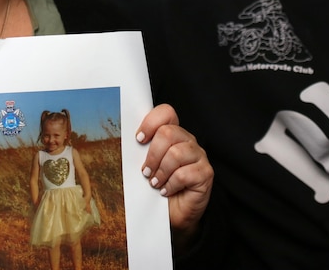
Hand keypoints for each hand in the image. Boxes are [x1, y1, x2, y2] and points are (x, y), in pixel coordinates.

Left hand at [137, 103, 212, 250]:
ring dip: (161, 171)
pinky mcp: (205, 173)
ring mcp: (199, 156)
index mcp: (173, 134)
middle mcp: (188, 141)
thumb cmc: (158, 188)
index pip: (166, 113)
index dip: (150, 123)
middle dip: (152, 155)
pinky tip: (167, 190)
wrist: (172, 215)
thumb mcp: (146, 166)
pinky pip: (184, 174)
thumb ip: (140, 151)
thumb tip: (123, 143)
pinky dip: (171, 184)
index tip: (138, 139)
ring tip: (155, 183)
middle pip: (168, 133)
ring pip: (176, 153)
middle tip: (146, 171)